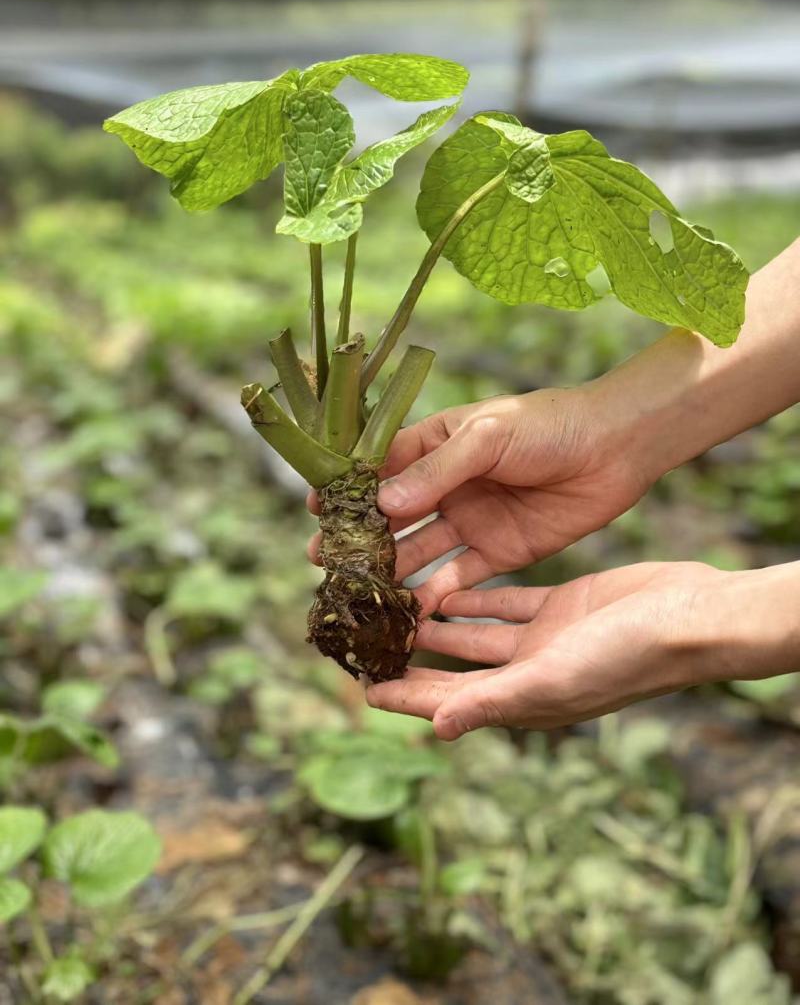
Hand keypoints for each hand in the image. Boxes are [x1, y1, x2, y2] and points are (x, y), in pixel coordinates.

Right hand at [312, 387, 648, 614]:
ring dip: (393, 572)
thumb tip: (382, 505)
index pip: (380, 468)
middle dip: (361, 539)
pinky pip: (460, 578)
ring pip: (421, 551)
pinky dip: (436, 595)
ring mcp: (472, 520)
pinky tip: (412, 612)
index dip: (347, 489)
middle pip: (394, 517)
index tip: (315, 510)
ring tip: (362, 595)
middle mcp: (447, 485)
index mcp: (437, 445)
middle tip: (326, 563)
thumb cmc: (550, 425)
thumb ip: (437, 471)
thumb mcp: (488, 437)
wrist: (617, 447)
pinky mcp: (500, 552)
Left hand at [365, 561, 799, 739]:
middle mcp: (528, 673)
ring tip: (394, 604)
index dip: (406, 696)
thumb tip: (436, 729)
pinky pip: (506, 603)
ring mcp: (544, 639)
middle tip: (369, 636)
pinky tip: (445, 584)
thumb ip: (494, 700)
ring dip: (439, 622)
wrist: (689, 616)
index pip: (448, 701)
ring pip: (476, 633)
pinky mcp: (560, 607)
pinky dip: (478, 597)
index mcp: (524, 701)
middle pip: (455, 668)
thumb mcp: (554, 679)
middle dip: (413, 656)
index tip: (362, 685)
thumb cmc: (626, 656)